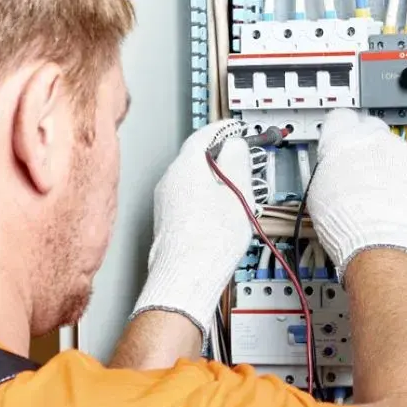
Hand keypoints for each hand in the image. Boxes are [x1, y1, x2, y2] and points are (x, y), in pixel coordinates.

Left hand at [131, 120, 254, 342]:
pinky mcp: (166, 221)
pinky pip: (187, 200)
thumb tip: (235, 145)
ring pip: (192, 181)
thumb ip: (237, 163)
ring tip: (236, 196)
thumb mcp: (237, 194)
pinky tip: (220, 217)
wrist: (185, 277)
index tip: (235, 128)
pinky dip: (204, 200)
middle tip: (242, 162)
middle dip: (220, 158)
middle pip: (197, 159)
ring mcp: (164, 202)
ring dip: (214, 182)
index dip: (223, 130)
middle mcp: (169, 180)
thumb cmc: (210, 240)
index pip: (204, 136)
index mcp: (186, 166)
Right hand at [308, 109, 406, 280]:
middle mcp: (372, 137)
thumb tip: (334, 169)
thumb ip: (330, 168)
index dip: (342, 133)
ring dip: (392, 165)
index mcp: (341, 139)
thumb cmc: (347, 224)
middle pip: (371, 131)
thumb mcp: (319, 191)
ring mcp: (401, 149)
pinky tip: (403, 197)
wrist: (380, 241)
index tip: (345, 143)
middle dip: (369, 149)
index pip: (340, 118)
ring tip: (386, 195)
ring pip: (396, 149)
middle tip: (366, 173)